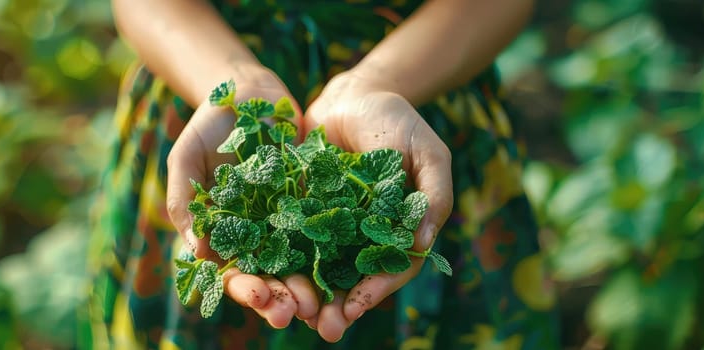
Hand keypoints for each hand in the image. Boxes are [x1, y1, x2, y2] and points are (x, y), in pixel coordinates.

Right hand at [165, 65, 318, 327]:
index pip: (233, 273)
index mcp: (225, 234)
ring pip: (302, 264)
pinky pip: (327, 230)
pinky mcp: (315, 202)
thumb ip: (185, 201)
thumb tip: (197, 251)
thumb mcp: (186, 158)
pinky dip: (336, 251)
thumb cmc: (209, 125)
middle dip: (281, 299)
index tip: (258, 297)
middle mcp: (260, 235)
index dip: (245, 290)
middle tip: (293, 313)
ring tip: (319, 302)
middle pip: (271, 278)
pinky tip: (348, 265)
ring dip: (309, 286)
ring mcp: (289, 221)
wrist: (249, 92)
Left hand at [298, 72, 454, 341]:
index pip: (392, 268)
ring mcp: (334, 225)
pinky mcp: (303, 211)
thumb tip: (423, 241)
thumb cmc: (398, 122)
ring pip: (322, 268)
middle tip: (326, 328)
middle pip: (355, 278)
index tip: (357, 306)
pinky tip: (270, 279)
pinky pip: (293, 241)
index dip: (377, 289)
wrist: (352, 94)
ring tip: (296, 316)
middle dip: (341, 305)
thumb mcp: (428, 153)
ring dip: (312, 294)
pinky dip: (284, 262)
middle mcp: (366, 235)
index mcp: (400, 229)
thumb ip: (433, 195)